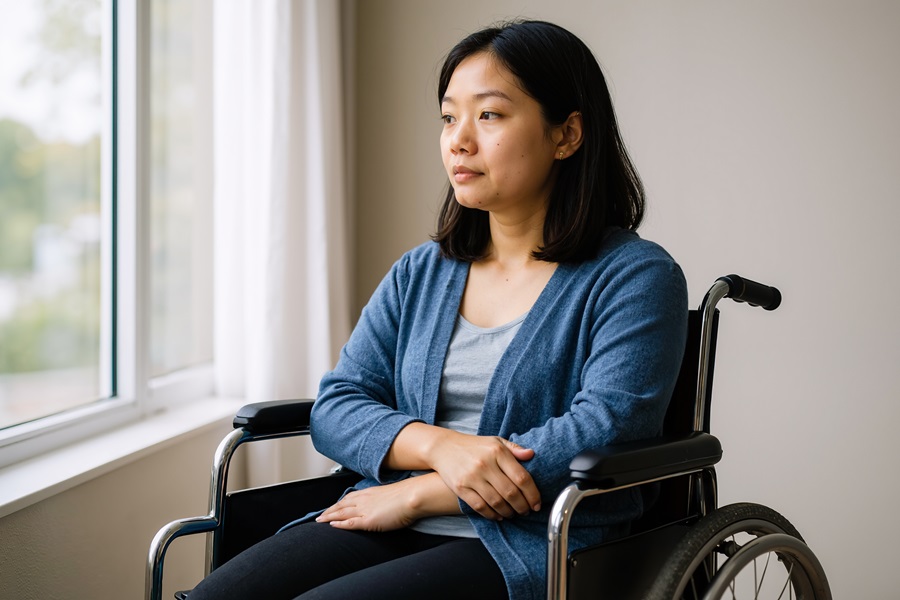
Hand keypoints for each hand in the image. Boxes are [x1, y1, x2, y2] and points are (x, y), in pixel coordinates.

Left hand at [315, 474, 459, 531]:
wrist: (413, 496)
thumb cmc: (407, 495)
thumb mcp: (392, 495)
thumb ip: (383, 500)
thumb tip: (384, 504)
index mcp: (370, 492)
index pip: (349, 497)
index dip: (338, 503)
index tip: (331, 507)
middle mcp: (364, 499)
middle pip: (341, 505)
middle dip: (329, 510)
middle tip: (319, 516)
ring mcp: (365, 509)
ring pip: (341, 513)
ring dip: (329, 516)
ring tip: (320, 521)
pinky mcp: (368, 520)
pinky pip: (349, 522)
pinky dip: (339, 524)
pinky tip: (332, 525)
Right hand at [426, 429, 540, 520]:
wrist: (444, 448)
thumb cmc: (474, 446)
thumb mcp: (495, 441)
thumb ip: (514, 449)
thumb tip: (532, 454)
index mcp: (497, 452)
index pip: (522, 477)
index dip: (533, 494)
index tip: (537, 503)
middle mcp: (485, 464)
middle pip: (511, 493)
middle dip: (523, 506)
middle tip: (526, 511)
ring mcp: (472, 477)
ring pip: (497, 503)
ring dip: (509, 512)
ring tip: (513, 513)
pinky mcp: (461, 488)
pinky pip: (480, 507)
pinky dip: (492, 515)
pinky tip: (498, 515)